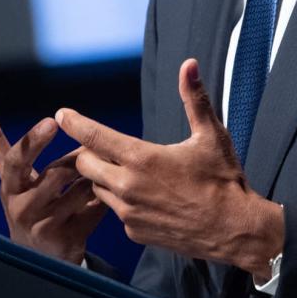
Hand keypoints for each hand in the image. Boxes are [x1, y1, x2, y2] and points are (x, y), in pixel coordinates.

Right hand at [0, 104, 107, 263]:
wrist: (39, 255)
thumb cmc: (27, 202)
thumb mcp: (11, 176)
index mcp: (10, 188)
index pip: (15, 162)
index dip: (33, 141)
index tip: (52, 122)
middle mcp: (22, 209)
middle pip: (56, 174)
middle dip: (77, 160)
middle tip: (91, 151)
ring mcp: (45, 227)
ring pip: (79, 191)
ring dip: (93, 178)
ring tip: (99, 173)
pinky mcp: (68, 240)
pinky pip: (94, 209)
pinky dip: (102, 197)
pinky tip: (104, 195)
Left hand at [56, 59, 283, 279]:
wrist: (234, 231)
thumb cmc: (224, 181)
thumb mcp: (211, 135)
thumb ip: (194, 98)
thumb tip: (188, 65)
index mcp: (142, 159)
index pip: (94, 137)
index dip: (74, 123)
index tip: (61, 114)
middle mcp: (129, 187)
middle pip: (85, 164)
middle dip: (88, 152)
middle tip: (100, 146)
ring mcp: (129, 213)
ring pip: (97, 189)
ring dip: (104, 177)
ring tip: (125, 170)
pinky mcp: (134, 232)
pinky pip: (116, 211)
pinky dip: (122, 201)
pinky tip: (144, 196)